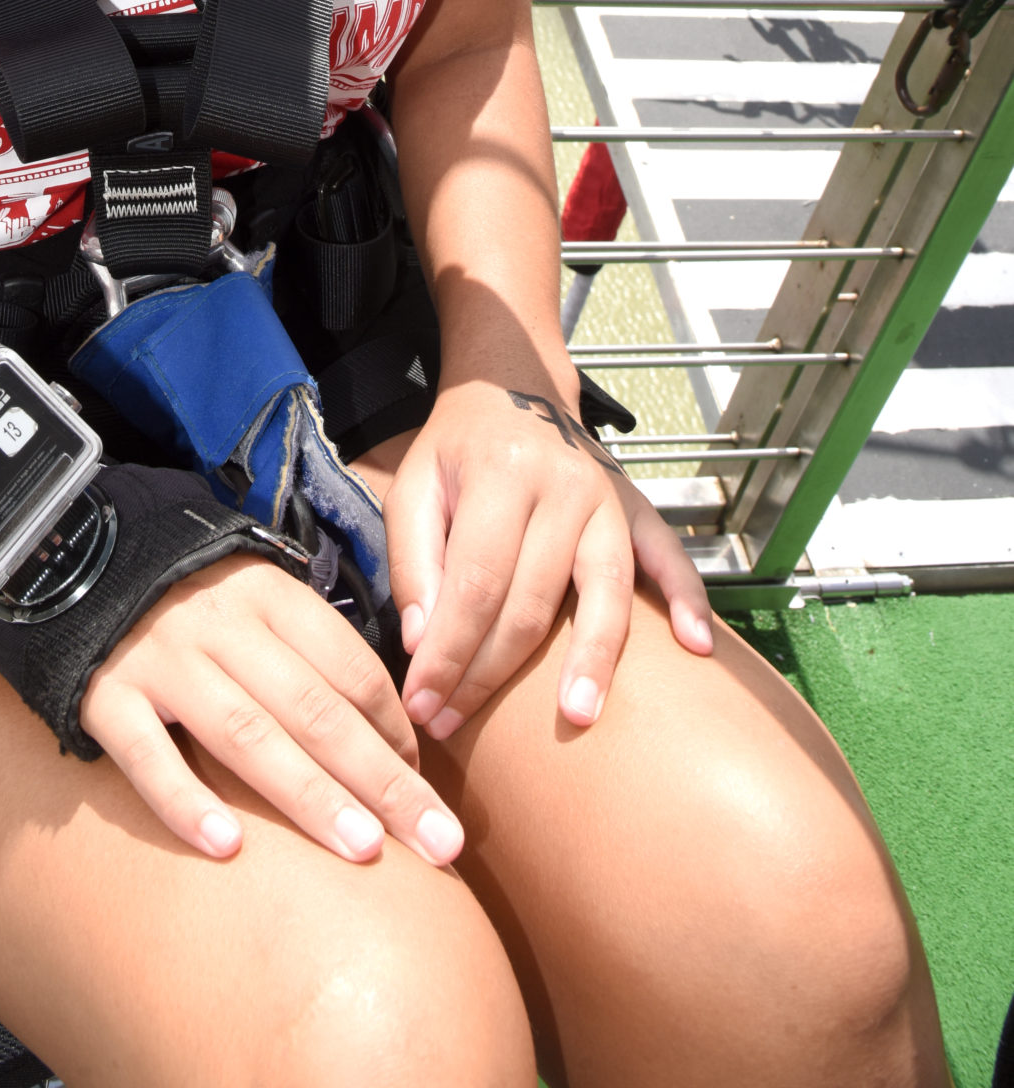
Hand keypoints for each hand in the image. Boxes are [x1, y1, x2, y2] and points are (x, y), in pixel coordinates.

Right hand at [77, 554, 464, 867]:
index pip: (348, 665)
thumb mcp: (254, 597)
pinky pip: (147, 755)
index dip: (394, 728)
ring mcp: (162, 660)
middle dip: (383, 780)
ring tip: (364, 850)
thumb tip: (391, 731)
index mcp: (267, 596)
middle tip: (437, 843)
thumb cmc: (188, 598)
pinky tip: (226, 846)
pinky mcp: (106, 696)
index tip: (426, 783)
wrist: (74, 559)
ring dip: (310, 794)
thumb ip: (310, 649)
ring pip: (246, 733)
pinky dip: (185, 801)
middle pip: (315, 709)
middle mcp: (221, 626)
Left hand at [383, 380, 714, 739]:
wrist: (513, 385)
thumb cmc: (456, 447)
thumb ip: (412, 560)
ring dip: (592, 659)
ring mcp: (608, 498)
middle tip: (458, 726)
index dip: (449, 652)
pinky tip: (698, 648)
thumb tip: (423, 643)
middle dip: (491, 674)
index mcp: (500, 475)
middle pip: (532, 601)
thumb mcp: (413, 485)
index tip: (425, 705)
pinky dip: (689, 600)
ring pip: (605, 590)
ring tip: (578, 717)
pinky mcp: (637, 509)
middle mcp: (563, 487)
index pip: (476, 583)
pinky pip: (670, 557)